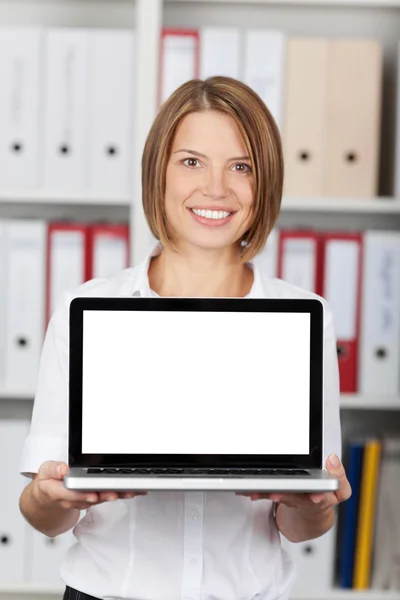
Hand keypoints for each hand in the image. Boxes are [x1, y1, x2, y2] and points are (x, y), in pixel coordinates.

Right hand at [33, 461, 146, 510]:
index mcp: (59, 492)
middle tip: (116, 493)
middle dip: (104, 496)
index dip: (83, 495)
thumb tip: (63, 469)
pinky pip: (106, 497)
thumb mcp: (45, 472)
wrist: (48, 496)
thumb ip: (53, 470)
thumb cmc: (48, 482)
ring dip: (116, 496)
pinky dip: (120, 494)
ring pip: (101, 499)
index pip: (71, 495)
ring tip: (130, 491)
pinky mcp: (94, 499)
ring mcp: (84, 500)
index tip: (93, 494)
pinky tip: (132, 491)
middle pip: (90, 499)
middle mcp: (73, 499)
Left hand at [236, 453, 351, 511]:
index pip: (321, 496)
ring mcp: (290, 500)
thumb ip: (339, 475)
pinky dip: (256, 492)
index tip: (314, 496)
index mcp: (322, 496)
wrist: (311, 514)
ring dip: (266, 494)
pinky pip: (267, 495)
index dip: (317, 496)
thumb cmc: (324, 496)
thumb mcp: (340, 490)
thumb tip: (332, 458)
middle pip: (295, 498)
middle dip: (285, 496)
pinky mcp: (278, 497)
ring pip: (277, 496)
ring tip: (255, 491)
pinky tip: (246, 489)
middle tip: (276, 493)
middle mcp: (304, 499)